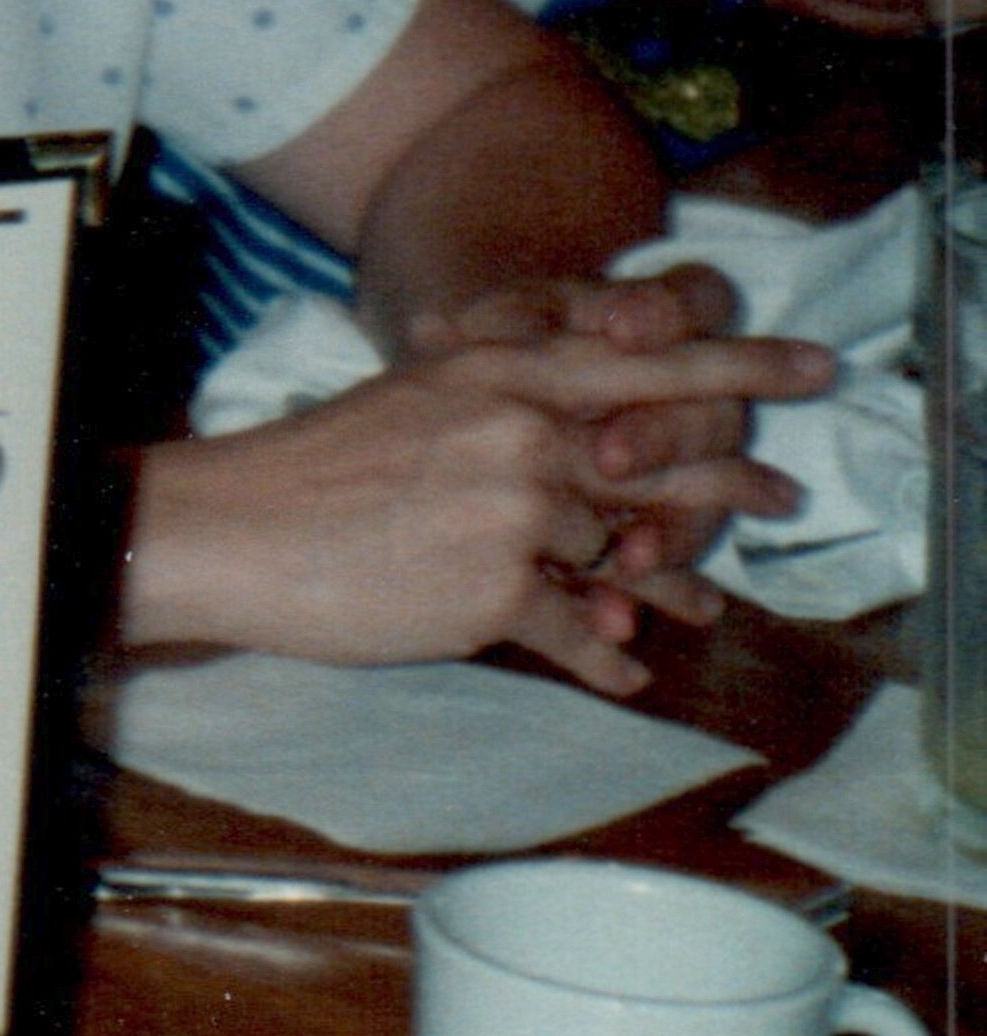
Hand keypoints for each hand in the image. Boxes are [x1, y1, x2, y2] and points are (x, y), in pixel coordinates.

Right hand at [128, 319, 825, 683]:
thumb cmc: (309, 469)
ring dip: (666, 588)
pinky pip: (579, 631)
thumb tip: (578, 434)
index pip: (648, 361)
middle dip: (733, 485)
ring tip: (700, 610)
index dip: (739, 366)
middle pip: (663, 462)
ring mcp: (515, 515)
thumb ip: (503, 404)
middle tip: (783, 500)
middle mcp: (525, 436)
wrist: (227, 530)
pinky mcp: (495, 593)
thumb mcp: (416, 399)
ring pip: (624, 556)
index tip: (807, 368)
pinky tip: (626, 674)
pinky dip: (606, 657)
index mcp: (503, 376)